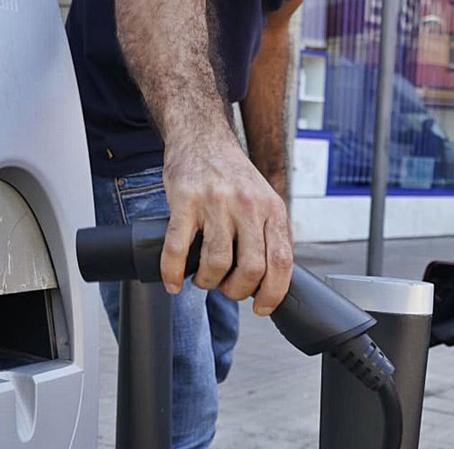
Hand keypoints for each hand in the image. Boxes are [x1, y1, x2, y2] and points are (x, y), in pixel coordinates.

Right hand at [160, 131, 293, 315]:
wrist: (202, 137)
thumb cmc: (231, 175)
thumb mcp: (263, 199)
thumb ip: (269, 234)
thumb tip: (272, 279)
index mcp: (272, 209)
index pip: (281, 261)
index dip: (273, 293)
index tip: (262, 307)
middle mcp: (248, 206)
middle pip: (251, 268)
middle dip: (237, 290)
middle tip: (227, 288)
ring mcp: (216, 202)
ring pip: (217, 263)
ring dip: (208, 282)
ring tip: (203, 278)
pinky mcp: (185, 200)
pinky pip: (177, 248)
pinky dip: (173, 273)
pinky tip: (173, 282)